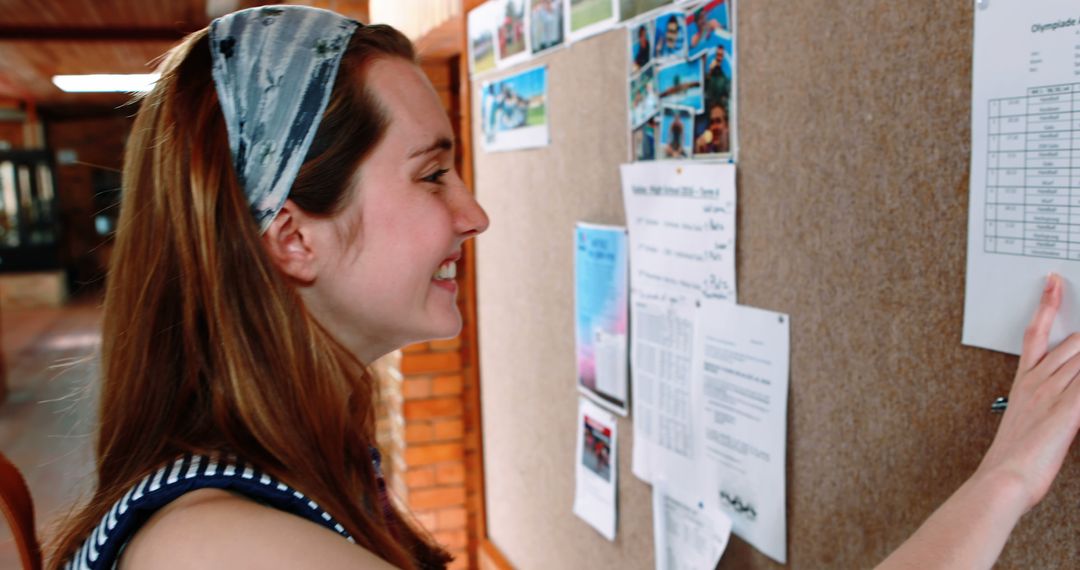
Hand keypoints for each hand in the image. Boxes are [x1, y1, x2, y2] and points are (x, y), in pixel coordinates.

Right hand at [976, 273, 1079, 509]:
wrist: (1004, 479)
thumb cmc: (1011, 461)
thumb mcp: (1023, 424)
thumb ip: (1041, 405)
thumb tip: (1055, 399)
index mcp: (1025, 383)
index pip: (1036, 332)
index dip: (1047, 304)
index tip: (1054, 282)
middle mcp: (1039, 382)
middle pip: (1072, 341)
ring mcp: (1053, 394)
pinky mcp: (1069, 410)